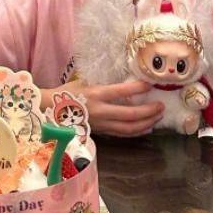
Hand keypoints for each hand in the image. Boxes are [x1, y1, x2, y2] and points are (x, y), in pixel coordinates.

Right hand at [49, 78, 163, 136]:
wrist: (51, 112)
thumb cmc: (68, 93)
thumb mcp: (84, 81)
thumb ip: (103, 82)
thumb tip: (123, 79)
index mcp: (95, 94)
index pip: (121, 92)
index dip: (137, 88)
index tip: (150, 84)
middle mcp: (100, 111)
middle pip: (130, 114)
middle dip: (149, 111)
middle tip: (161, 105)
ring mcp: (102, 124)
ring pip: (129, 128)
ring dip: (146, 123)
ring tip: (158, 116)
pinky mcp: (102, 132)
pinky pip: (123, 134)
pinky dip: (137, 131)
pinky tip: (146, 127)